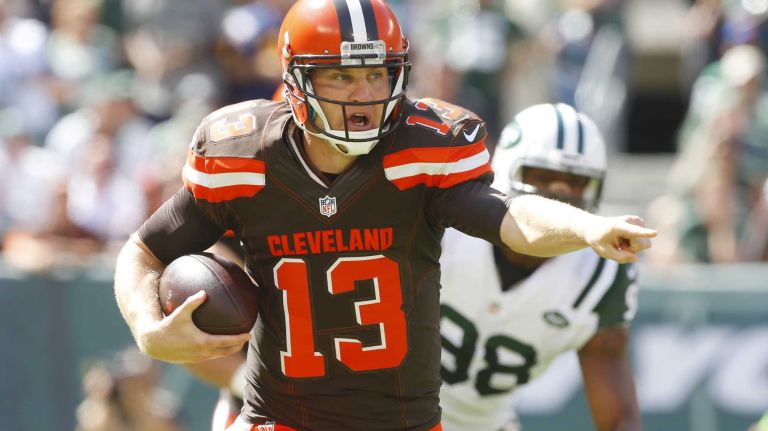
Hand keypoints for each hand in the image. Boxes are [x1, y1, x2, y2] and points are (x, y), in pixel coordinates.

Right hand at [136, 291, 250, 363]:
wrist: (154, 344)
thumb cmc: (167, 327)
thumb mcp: (180, 313)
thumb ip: (192, 302)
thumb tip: (204, 292)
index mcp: (203, 342)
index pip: (227, 342)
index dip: (240, 339)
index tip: (249, 334)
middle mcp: (203, 352)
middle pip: (226, 351)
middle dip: (238, 345)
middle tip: (247, 338)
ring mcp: (198, 358)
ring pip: (219, 355)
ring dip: (229, 350)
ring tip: (237, 342)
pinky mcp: (193, 360)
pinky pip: (210, 356)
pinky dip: (219, 352)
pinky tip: (220, 345)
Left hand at [585, 215, 656, 262]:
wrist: (596, 227)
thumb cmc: (599, 239)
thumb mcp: (603, 251)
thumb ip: (619, 257)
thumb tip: (636, 259)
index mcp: (618, 226)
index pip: (633, 231)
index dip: (644, 233)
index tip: (655, 233)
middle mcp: (631, 221)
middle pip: (641, 244)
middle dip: (632, 249)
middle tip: (619, 245)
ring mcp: (638, 221)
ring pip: (644, 244)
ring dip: (633, 247)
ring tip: (621, 241)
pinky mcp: (642, 224)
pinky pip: (644, 242)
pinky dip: (634, 245)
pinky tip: (625, 239)